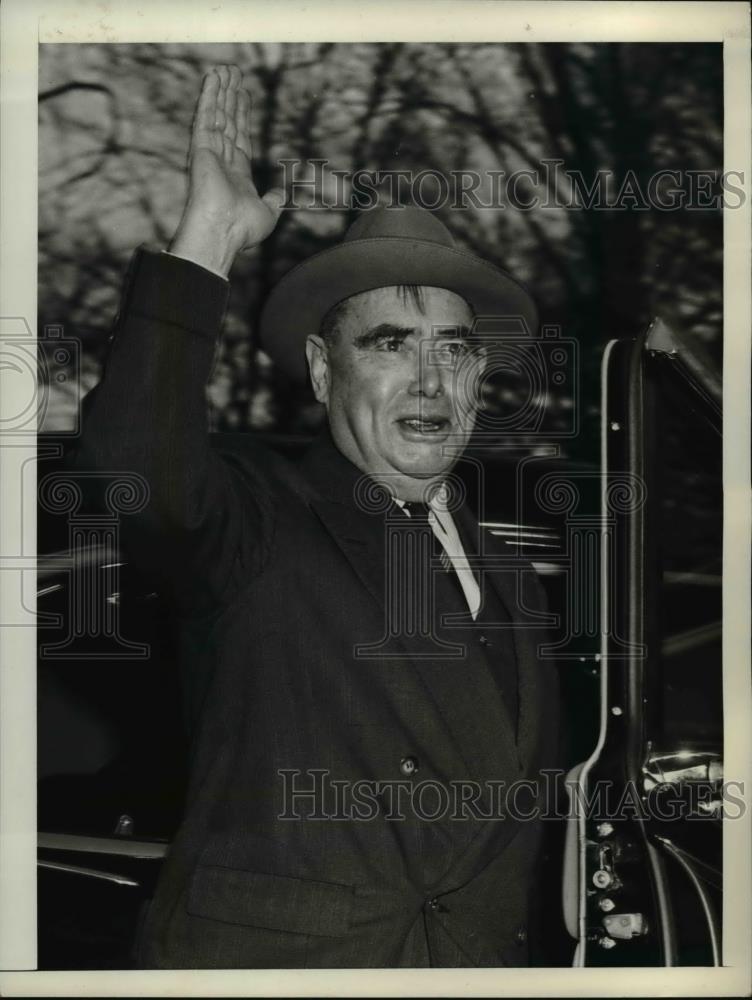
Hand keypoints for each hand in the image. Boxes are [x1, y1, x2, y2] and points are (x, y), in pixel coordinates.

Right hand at [169, 64, 284, 276]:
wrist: (223, 232)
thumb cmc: (243, 229)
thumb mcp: (268, 213)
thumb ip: (275, 200)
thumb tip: (283, 194)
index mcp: (236, 173)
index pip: (239, 136)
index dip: (241, 115)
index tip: (243, 95)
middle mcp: (221, 160)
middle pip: (227, 120)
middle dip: (230, 96)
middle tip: (233, 73)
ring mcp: (209, 153)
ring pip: (216, 114)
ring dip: (219, 90)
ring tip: (224, 68)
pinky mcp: (200, 148)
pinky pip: (205, 116)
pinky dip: (208, 96)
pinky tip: (212, 78)